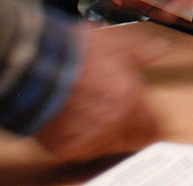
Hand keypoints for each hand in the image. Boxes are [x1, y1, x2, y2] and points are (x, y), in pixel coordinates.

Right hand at [34, 24, 165, 161]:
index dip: (155, 122)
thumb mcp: (116, 43)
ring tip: (91, 112)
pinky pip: (76, 150)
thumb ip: (141, 52)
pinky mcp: (62, 149)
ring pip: (104, 145)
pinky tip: (71, 121)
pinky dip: (75, 139)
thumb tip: (159, 48)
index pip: (155, 126)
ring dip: (102, 133)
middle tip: (117, 112)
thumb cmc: (74, 53)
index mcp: (131, 101)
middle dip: (129, 127)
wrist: (34, 67)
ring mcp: (88, 140)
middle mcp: (113, 125)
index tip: (153, 120)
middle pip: (132, 139)